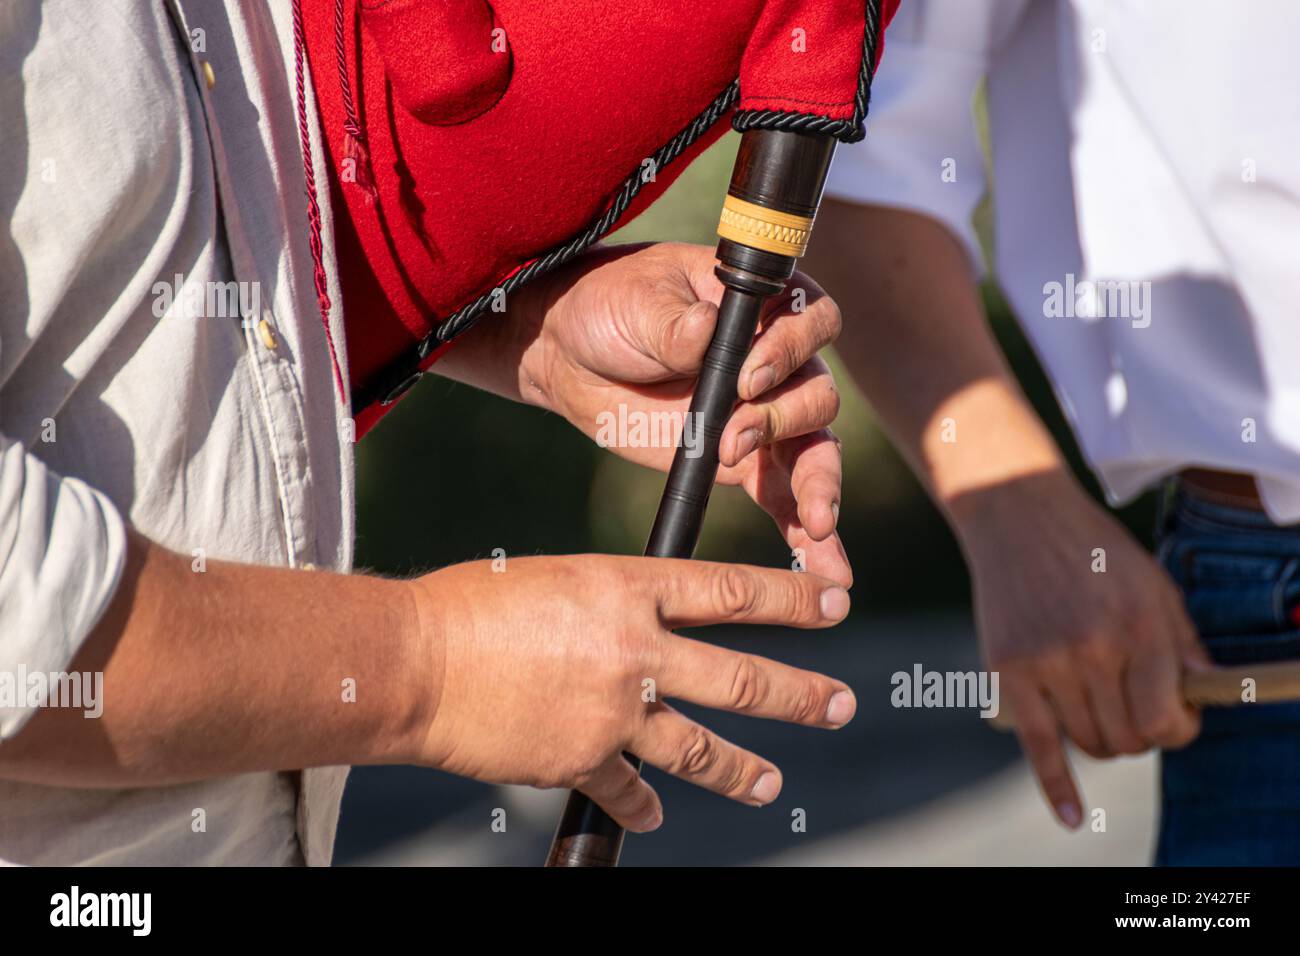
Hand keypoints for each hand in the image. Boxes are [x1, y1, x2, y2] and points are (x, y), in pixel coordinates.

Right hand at [407, 553, 855, 830]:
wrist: (413, 663)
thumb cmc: (473, 603)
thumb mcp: (559, 577)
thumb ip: (616, 602)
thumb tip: (654, 629)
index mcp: (628, 586)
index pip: (735, 592)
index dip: (795, 599)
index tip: (837, 604)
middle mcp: (633, 649)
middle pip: (740, 677)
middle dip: (801, 695)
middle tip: (843, 706)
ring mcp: (612, 711)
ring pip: (701, 748)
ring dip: (744, 770)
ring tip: (773, 785)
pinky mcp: (580, 761)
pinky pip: (630, 793)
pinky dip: (643, 806)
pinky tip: (653, 815)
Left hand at [516, 242, 848, 584]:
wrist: (571, 356)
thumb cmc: (612, 306)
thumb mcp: (638, 304)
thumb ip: (675, 323)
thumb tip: (707, 330)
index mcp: (763, 305)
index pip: (811, 321)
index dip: (791, 350)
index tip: (747, 377)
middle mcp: (779, 359)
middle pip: (817, 393)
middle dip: (784, 421)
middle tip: (733, 440)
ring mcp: (766, 415)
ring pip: (815, 450)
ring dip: (819, 485)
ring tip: (816, 522)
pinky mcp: (744, 464)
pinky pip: (786, 499)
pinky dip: (806, 534)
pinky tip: (822, 566)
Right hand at [952, 471, 1211, 828]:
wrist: (1015, 514)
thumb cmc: (1091, 548)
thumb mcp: (1152, 582)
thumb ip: (1181, 641)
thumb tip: (1205, 696)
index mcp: (1137, 627)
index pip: (1166, 717)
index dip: (1177, 729)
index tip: (1174, 718)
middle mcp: (1093, 649)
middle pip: (1128, 737)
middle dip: (1140, 736)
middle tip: (1136, 713)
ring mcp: (1047, 662)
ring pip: (1090, 743)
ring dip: (1103, 744)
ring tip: (1101, 713)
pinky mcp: (1007, 670)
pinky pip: (1038, 746)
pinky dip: (1056, 787)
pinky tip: (1071, 817)